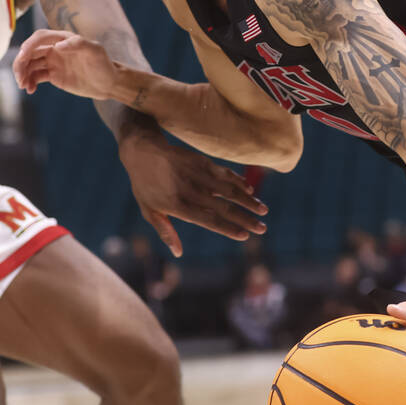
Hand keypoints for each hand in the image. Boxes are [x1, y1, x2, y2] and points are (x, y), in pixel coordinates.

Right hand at [13, 29, 117, 98]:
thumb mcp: (95, 51)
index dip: (29, 45)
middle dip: (21, 63)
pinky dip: (29, 82)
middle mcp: (54, 48)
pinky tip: (30, 90)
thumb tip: (58, 45)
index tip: (23, 56)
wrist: (108, 83)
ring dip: (22, 74)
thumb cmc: (104, 64)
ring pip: (30, 65)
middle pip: (30, 52)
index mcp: (62, 39)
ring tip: (24, 86)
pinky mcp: (52, 75)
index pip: (39, 38)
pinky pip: (35, 77)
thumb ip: (79, 44)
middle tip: (19, 78)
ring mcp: (52, 62)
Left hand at [118, 129, 268, 256]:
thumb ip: (166, 232)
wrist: (142, 151)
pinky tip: (250, 190)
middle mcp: (191, 190)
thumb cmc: (144, 185)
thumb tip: (178, 253)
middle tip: (262, 229)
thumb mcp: (149, 211)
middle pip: (224, 207)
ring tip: (263, 211)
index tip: (244, 236)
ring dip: (249, 200)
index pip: (209, 220)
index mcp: (178, 206)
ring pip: (229, 189)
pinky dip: (239, 181)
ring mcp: (198, 174)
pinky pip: (225, 173)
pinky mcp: (202, 161)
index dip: (228, 228)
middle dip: (246, 219)